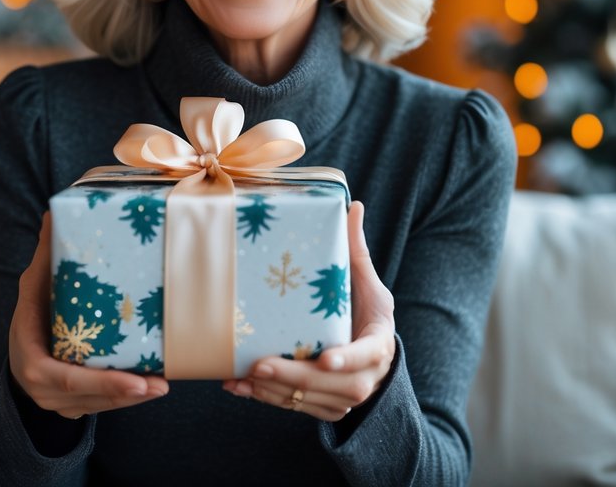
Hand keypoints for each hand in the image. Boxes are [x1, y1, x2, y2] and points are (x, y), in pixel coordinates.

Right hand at [8, 221, 168, 418]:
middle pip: (87, 396)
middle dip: (124, 393)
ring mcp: (57, 403)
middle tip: (159, 385)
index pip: (64, 377)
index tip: (136, 379)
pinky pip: (101, 407)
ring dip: (131, 398)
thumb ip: (46, 256)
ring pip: (98, 405)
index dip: (101, 382)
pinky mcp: (72, 407)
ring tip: (162, 385)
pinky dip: (125, 399)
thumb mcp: (33, 285)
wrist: (18, 350)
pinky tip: (151, 387)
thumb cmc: (30, 312)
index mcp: (31, 360)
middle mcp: (42, 388)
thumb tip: (53, 212)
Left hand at [222, 200, 395, 420]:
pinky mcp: (324, 409)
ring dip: (273, 389)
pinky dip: (266, 398)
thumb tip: (353, 206)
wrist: (374, 359)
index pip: (364, 356)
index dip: (347, 359)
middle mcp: (363, 377)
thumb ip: (356, 251)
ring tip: (242, 375)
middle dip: (293, 376)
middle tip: (261, 363)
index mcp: (377, 346)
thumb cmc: (367, 314)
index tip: (326, 358)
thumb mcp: (368, 284)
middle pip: (329, 384)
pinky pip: (293, 407)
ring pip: (307, 399)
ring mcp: (344, 398)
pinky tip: (238, 386)